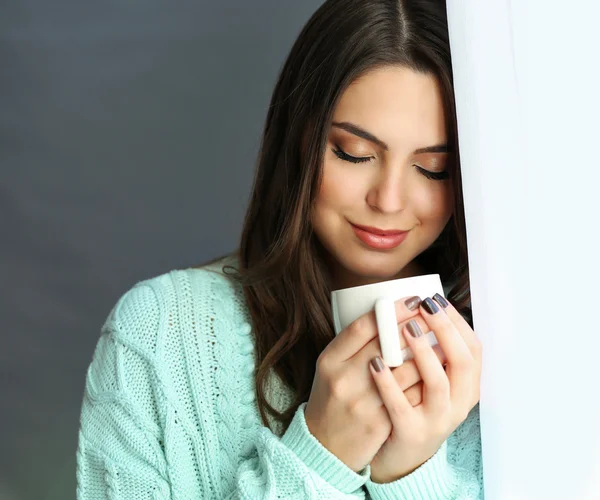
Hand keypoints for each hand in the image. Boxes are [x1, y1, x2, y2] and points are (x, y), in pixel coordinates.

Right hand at [304, 296, 424, 471]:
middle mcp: (344, 379)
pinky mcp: (378, 423)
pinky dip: (426, 379)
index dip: (391, 310)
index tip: (412, 299)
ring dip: (428, 350)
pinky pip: (410, 396)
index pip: (362, 327)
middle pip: (385, 344)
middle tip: (432, 311)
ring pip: (404, 370)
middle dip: (413, 324)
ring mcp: (362, 403)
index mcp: (330, 360)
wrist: (323, 447)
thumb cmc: (331, 399)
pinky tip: (440, 367)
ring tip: (444, 335)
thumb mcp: (331, 367)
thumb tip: (389, 315)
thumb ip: (354, 344)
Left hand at [368, 295, 481, 482]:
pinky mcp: (410, 434)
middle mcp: (456, 405)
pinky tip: (375, 363)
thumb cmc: (413, 409)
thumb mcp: (431, 384)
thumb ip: (433, 355)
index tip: (437, 300)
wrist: (397, 458)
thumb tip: (421, 308)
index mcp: (465, 389)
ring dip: (423, 352)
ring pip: (437, 384)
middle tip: (424, 307)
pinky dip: (388, 382)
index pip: (473, 351)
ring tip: (407, 328)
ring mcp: (436, 422)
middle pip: (461, 363)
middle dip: (444, 330)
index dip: (457, 323)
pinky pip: (400, 406)